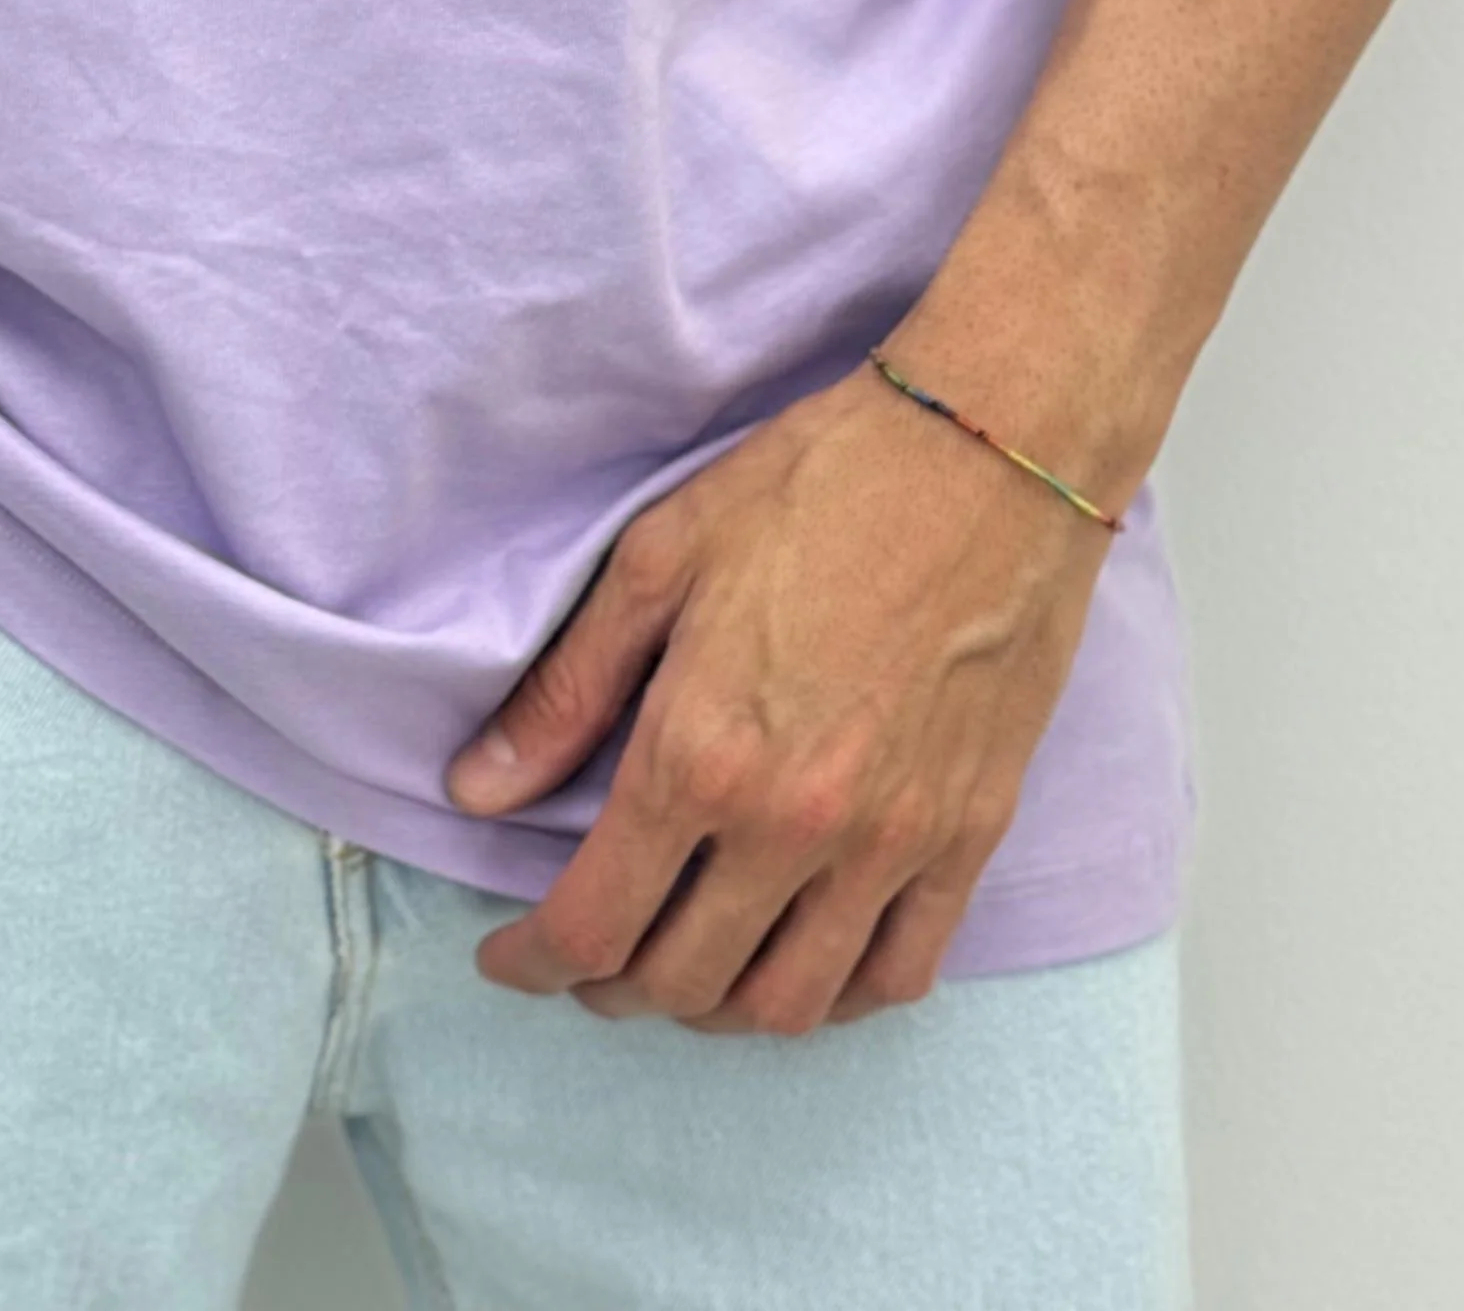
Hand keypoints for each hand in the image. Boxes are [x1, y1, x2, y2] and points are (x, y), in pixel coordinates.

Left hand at [441, 357, 1114, 1033]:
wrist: (986, 453)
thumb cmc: (818, 485)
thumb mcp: (660, 560)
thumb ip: (567, 692)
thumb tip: (478, 791)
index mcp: (703, 754)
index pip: (595, 924)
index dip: (533, 962)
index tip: (506, 958)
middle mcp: (796, 825)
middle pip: (682, 982)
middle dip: (611, 991)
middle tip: (585, 961)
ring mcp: (893, 843)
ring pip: (789, 1005)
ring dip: (716, 1011)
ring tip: (681, 968)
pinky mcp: (969, 837)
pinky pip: (899, 976)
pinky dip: (836, 999)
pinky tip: (798, 962)